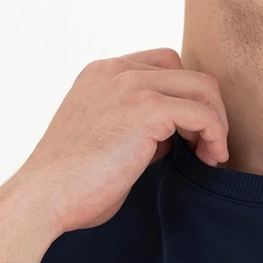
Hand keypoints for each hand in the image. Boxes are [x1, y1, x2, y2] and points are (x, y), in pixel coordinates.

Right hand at [11, 48, 228, 233]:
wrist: (46, 197)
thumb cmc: (75, 182)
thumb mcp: (108, 137)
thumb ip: (143, 124)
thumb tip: (180, 132)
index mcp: (102, 72)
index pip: (165, 64)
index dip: (185, 97)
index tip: (190, 134)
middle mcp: (117, 70)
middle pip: (189, 73)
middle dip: (208, 109)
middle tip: (207, 147)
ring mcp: (131, 85)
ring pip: (203, 88)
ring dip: (217, 122)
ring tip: (211, 155)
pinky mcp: (147, 108)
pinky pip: (203, 113)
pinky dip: (216, 135)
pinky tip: (210, 159)